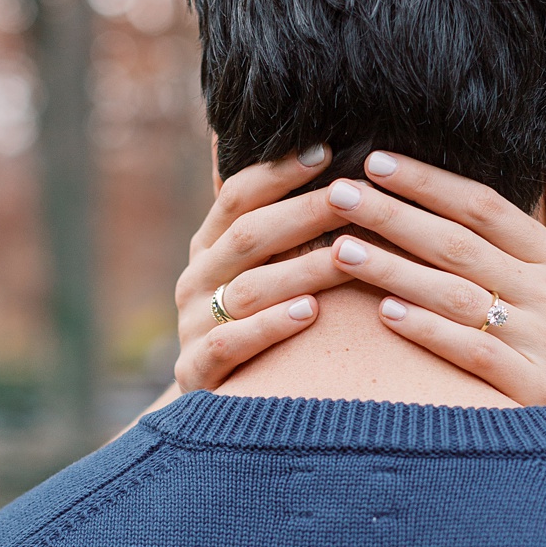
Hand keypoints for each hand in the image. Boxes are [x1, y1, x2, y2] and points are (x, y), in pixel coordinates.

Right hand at [172, 147, 347, 390]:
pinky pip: (231, 344)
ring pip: (248, 289)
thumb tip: (287, 144)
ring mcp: (193, 325)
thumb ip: (271, 217)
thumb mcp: (258, 266)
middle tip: (352, 196)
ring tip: (347, 256)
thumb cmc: (256, 318)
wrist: (218, 402)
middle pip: (249, 236)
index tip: (325, 149)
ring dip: (302, 269)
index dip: (277, 172)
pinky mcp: (198, 371)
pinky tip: (309, 313)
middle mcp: (197, 279)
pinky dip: (270, 327)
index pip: (238, 197)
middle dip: (304, 213)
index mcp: (210, 246)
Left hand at [320, 140, 545, 428]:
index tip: (377, 160)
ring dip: (396, 271)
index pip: (486, 208)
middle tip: (339, 194)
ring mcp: (541, 343)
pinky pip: (472, 353)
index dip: (430, 183)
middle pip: (461, 246)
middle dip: (395, 216)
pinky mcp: (531, 388)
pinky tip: (383, 312)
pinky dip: (428, 331)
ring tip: (342, 249)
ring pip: (457, 297)